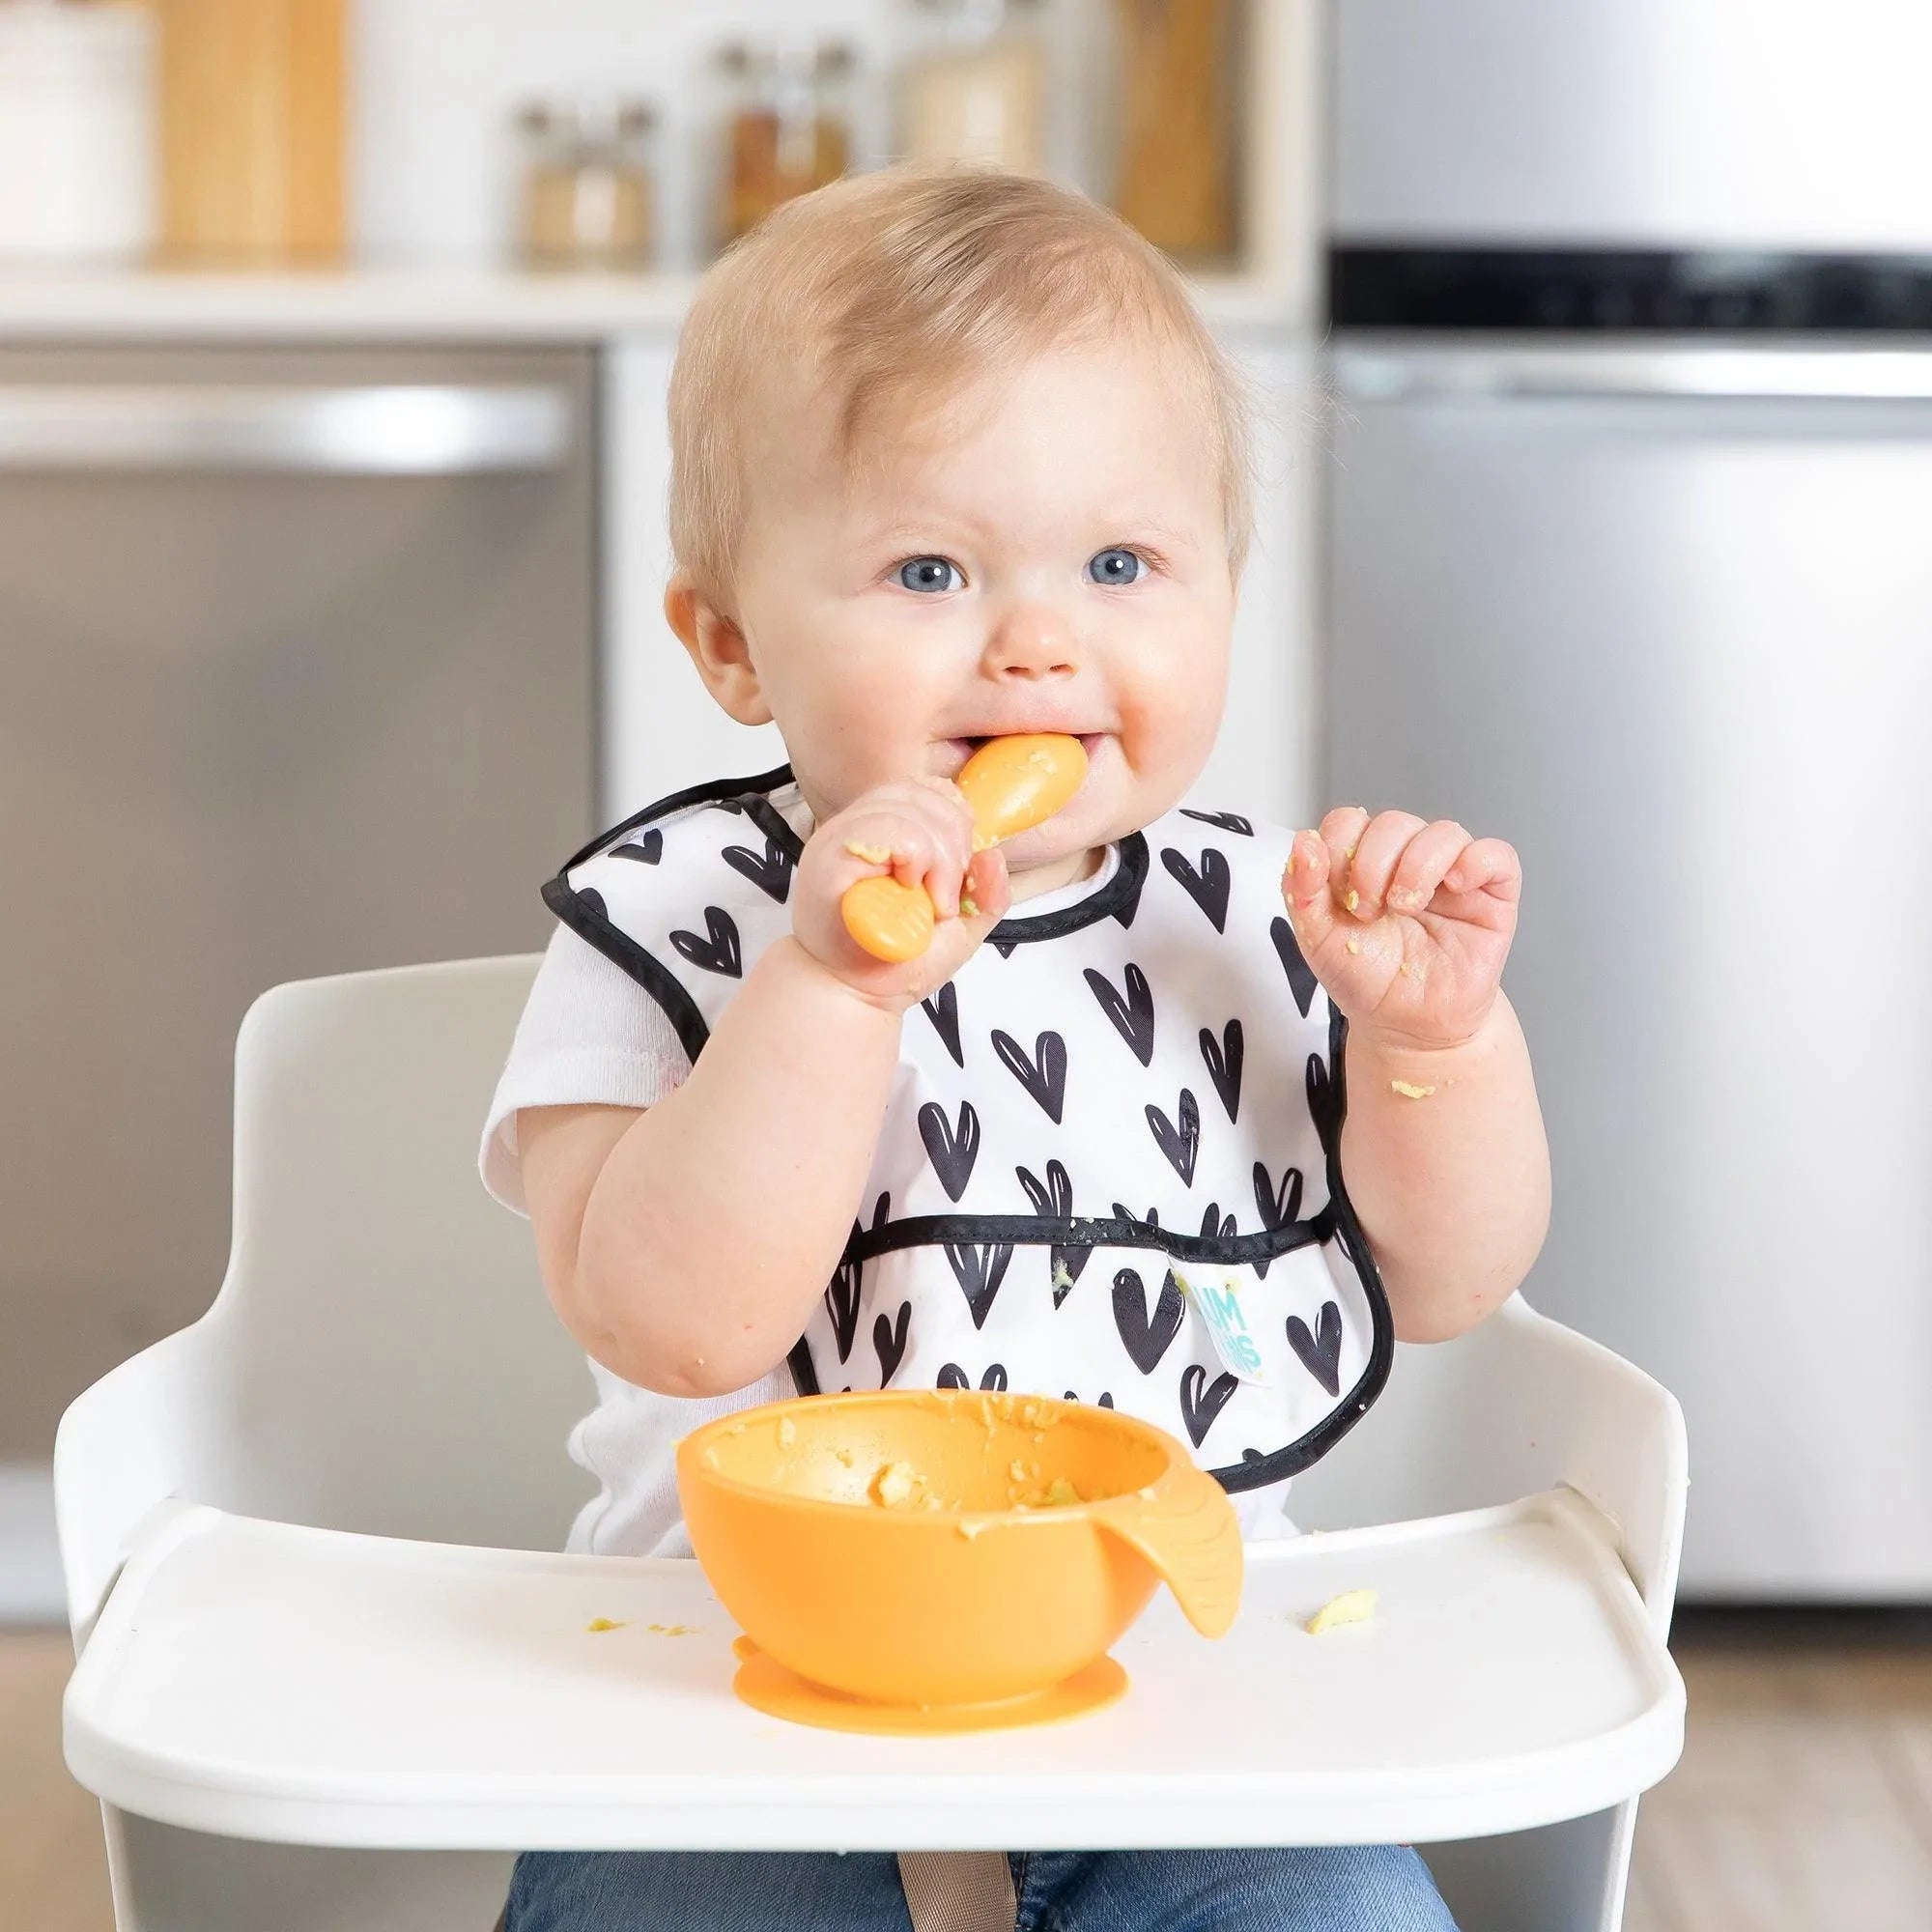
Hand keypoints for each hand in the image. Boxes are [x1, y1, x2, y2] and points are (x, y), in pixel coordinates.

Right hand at [792, 777, 1011, 1009]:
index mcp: (886, 833)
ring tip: (932, 901)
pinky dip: (913, 855)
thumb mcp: (961, 927)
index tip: (961, 867)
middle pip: (921, 793)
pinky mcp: (828, 855)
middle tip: (948, 895)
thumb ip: (986, 892)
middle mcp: (859, 827)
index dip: (955, 818)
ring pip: (906, 807)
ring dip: (937, 855)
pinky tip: (910, 888)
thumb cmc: (900, 964)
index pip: (926, 790)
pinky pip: (883, 827)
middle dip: (954, 840)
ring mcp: (840, 837)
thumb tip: (993, 853)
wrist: (855, 998)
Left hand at [1281, 808, 1520, 1049]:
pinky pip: (1496, 855)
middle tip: (1368, 912)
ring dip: (1417, 867)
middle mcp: (1407, 860)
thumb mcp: (1318, 940)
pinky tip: (1455, 887)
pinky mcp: (1492, 894)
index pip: (1347, 823)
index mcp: (1362, 863)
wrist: (1408, 1025)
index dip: (1337, 850)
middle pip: (1393, 823)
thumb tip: (1303, 841)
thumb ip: (1302, 891)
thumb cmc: (1368, 980)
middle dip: (1372, 865)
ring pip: (1443, 832)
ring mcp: (1452, 874)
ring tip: (1407, 909)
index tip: (1338, 897)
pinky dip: (1475, 862)